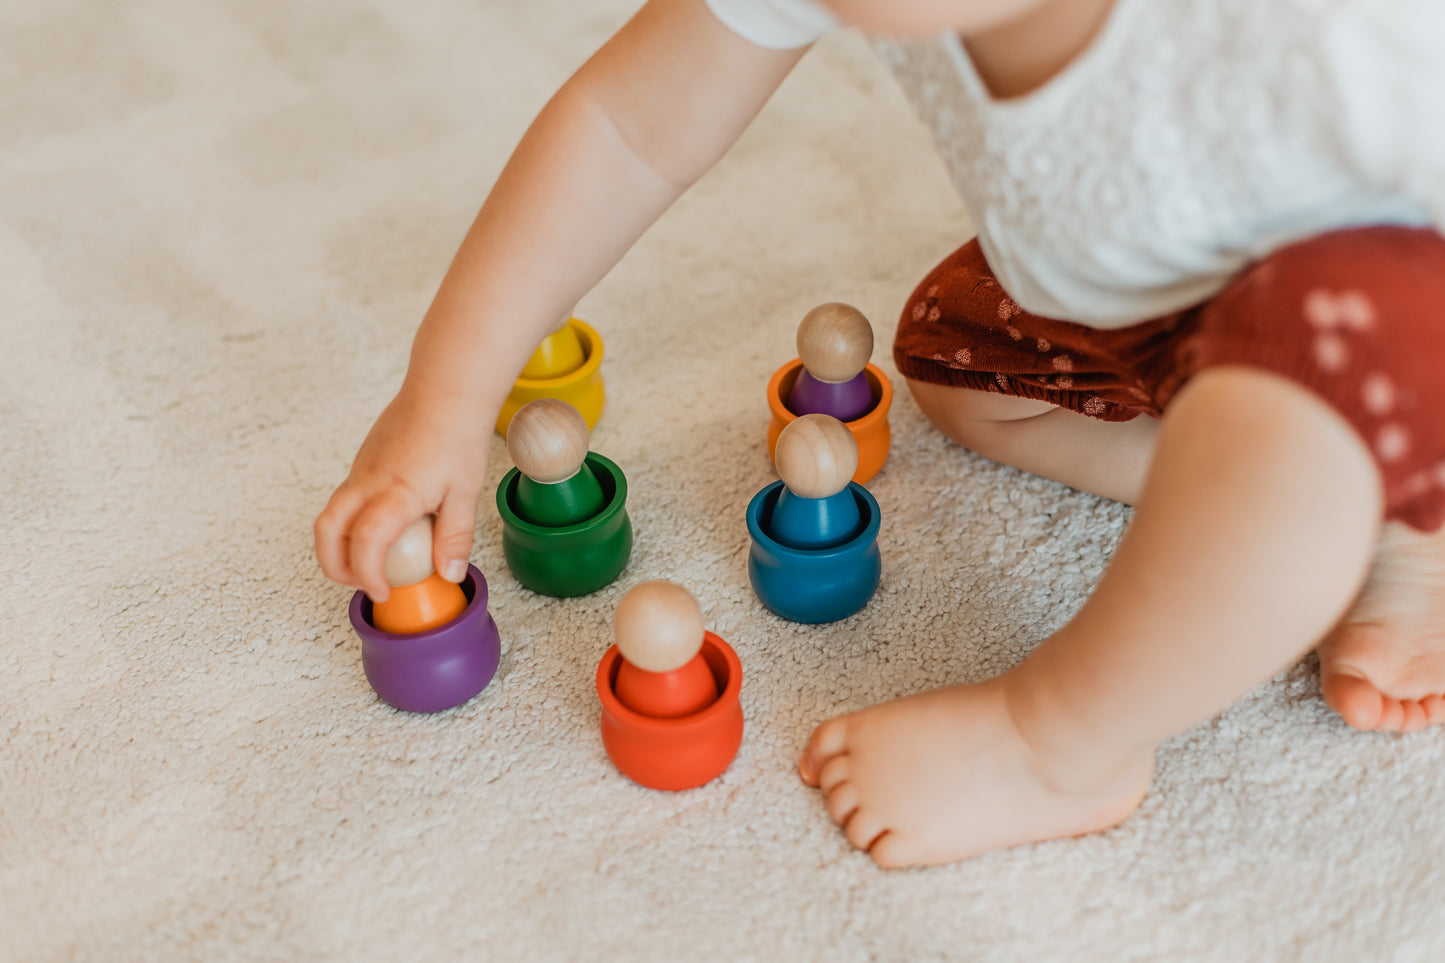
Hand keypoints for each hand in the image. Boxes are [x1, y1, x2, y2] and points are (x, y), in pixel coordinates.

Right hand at [314, 383, 492, 601]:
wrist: (445, 389)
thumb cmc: (457, 435)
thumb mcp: (465, 492)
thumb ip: (455, 536)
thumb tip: (449, 574)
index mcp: (395, 492)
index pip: (365, 542)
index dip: (367, 574)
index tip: (382, 592)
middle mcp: (368, 481)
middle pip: (327, 530)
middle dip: (334, 565)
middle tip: (362, 583)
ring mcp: (361, 469)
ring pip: (331, 514)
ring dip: (340, 545)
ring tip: (372, 562)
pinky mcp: (362, 461)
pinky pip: (345, 498)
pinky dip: (350, 522)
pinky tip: (382, 528)